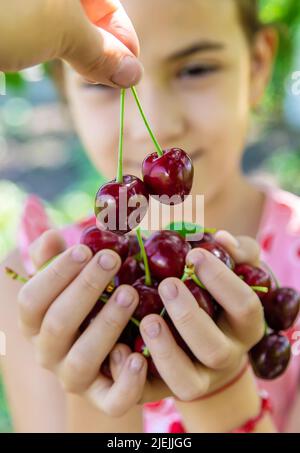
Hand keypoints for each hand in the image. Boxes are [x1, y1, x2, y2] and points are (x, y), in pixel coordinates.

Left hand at [0, 0, 142, 86]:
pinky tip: (56, 64)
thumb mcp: (60, 29)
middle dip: (103, 47)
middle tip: (110, 78)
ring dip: (80, 52)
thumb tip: (133, 75)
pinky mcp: (11, 21)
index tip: (131, 71)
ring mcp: (27, 6)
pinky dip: (53, 49)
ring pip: (63, 25)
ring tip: (90, 76)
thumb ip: (100, 50)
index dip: (124, 36)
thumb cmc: (4, 14)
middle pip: (88, 15)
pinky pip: (39, 30)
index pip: (109, 3)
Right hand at [18, 230, 147, 416]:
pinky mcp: (103, 398)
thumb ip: (54, 259)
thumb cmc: (85, 304)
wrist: (104, 350)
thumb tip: (50, 236)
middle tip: (112, 259)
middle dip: (85, 289)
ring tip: (131, 294)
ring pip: (82, 359)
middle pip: (57, 324)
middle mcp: (48, 353)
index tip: (85, 248)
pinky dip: (126, 381)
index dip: (56, 273)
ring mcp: (74, 378)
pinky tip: (141, 355)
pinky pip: (112, 401)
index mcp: (34, 323)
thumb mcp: (68, 281)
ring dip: (106, 324)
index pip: (31, 299)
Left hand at [139, 231, 263, 401]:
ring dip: (165, 351)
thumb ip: (235, 253)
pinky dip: (132, 376)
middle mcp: (224, 358)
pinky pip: (149, 394)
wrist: (196, 341)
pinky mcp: (161, 390)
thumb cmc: (213, 295)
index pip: (245, 307)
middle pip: (215, 350)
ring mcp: (195, 378)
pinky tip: (119, 347)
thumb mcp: (230, 271)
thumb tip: (222, 239)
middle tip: (167, 285)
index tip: (195, 254)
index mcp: (244, 327)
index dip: (223, 282)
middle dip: (190, 317)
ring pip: (186, 383)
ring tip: (147, 320)